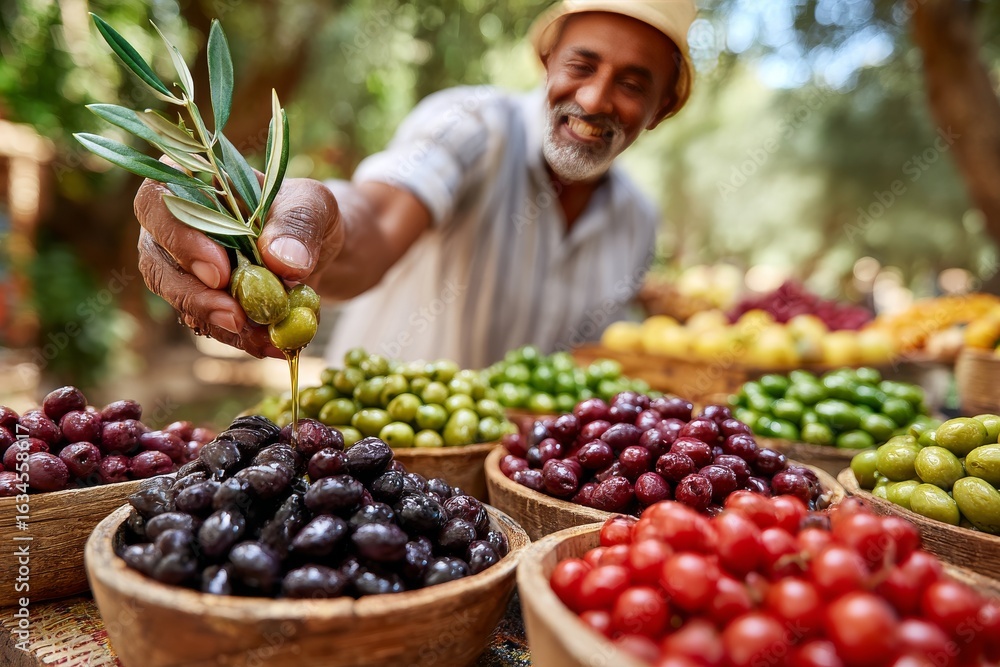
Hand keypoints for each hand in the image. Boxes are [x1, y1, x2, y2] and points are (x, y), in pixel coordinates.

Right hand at [134, 175, 343, 357]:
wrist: (320, 251)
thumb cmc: (308, 214)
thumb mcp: (314, 205)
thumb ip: (298, 225)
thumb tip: (280, 263)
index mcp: (192, 181)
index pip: (158, 201)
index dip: (179, 238)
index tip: (219, 271)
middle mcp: (174, 224)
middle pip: (156, 260)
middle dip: (194, 295)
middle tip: (237, 317)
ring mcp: (182, 265)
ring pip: (179, 298)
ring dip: (219, 322)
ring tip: (266, 338)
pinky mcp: (201, 299)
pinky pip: (208, 323)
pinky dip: (239, 338)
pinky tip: (271, 344)